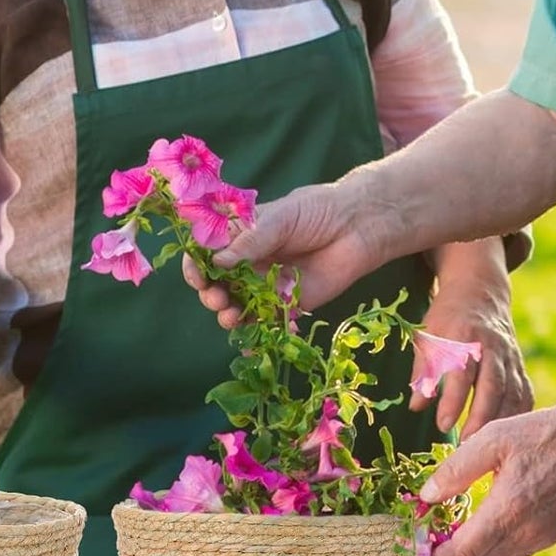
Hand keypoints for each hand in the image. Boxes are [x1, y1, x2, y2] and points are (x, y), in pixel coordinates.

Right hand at [185, 181, 382, 321]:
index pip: (208, 254)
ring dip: (229, 315)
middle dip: (212, 294)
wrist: (358, 226)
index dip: (197, 266)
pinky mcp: (288, 306)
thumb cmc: (317, 210)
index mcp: (242, 237)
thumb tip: (217, 262)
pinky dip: (256, 337)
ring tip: (232, 316)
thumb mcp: (280, 218)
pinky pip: (267, 324)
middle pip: (219, 285)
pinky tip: (250, 344)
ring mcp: (267, 286)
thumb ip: (251, 241)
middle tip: (218, 297)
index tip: (197, 275)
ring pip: (238, 307)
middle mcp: (250, 263)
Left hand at [412, 264, 531, 437]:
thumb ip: (423, 370)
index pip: (461, 372)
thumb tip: (415, 406)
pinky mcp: (520, 365)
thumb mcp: (428, 333)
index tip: (443, 425)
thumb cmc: (447, 316)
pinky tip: (510, 437)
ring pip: (511, 393)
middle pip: (492, 386)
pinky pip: (524, 393)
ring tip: (486, 449)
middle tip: (467, 446)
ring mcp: (510, 356)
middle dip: (481, 417)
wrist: (480, 290)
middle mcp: (492, 346)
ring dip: (500, 422)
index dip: (452, 399)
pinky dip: (519, 416)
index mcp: (465, 335)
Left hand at [419, 397, 555, 555]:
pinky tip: (479, 528)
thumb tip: (426, 496)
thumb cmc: (539, 433)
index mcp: (507, 512)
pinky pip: (511, 555)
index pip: (462, 555)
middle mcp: (525, 534)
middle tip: (425, 543)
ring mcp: (540, 538)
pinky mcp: (551, 535)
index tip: (414, 552)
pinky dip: (489, 550)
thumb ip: (456, 469)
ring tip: (447, 535)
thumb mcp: (491, 439)